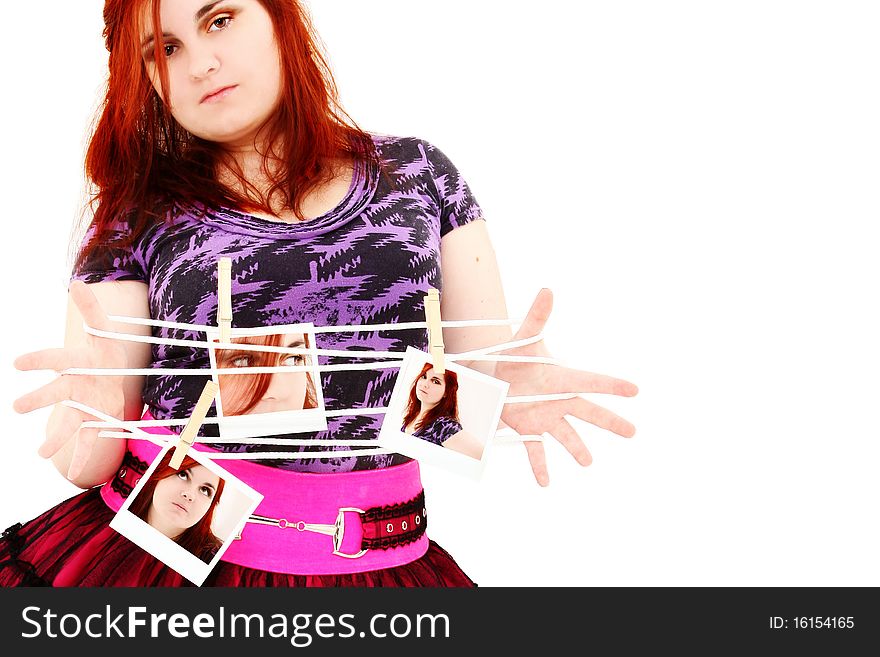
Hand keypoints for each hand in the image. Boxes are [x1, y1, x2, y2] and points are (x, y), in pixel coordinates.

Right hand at [13, 281, 127, 479]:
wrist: (115, 372)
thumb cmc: (104, 349)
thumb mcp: (104, 327)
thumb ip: (91, 308)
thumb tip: (77, 283)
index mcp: (76, 362)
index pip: (55, 358)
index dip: (38, 359)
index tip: (18, 362)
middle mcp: (74, 386)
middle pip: (55, 393)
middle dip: (38, 399)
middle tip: (17, 407)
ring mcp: (83, 405)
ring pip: (67, 422)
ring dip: (56, 438)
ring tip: (41, 454)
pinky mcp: (95, 419)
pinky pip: (89, 439)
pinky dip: (83, 453)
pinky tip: (74, 470)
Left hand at [495, 289, 637, 485]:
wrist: (495, 374)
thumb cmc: (516, 355)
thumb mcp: (525, 338)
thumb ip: (537, 317)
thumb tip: (547, 289)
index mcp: (562, 377)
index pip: (591, 380)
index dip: (611, 385)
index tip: (634, 389)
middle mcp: (559, 400)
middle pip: (588, 411)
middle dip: (610, 421)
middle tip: (632, 432)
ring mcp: (546, 417)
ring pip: (566, 434)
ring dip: (576, 448)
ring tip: (587, 462)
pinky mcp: (528, 429)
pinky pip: (536, 450)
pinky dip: (539, 466)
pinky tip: (544, 483)